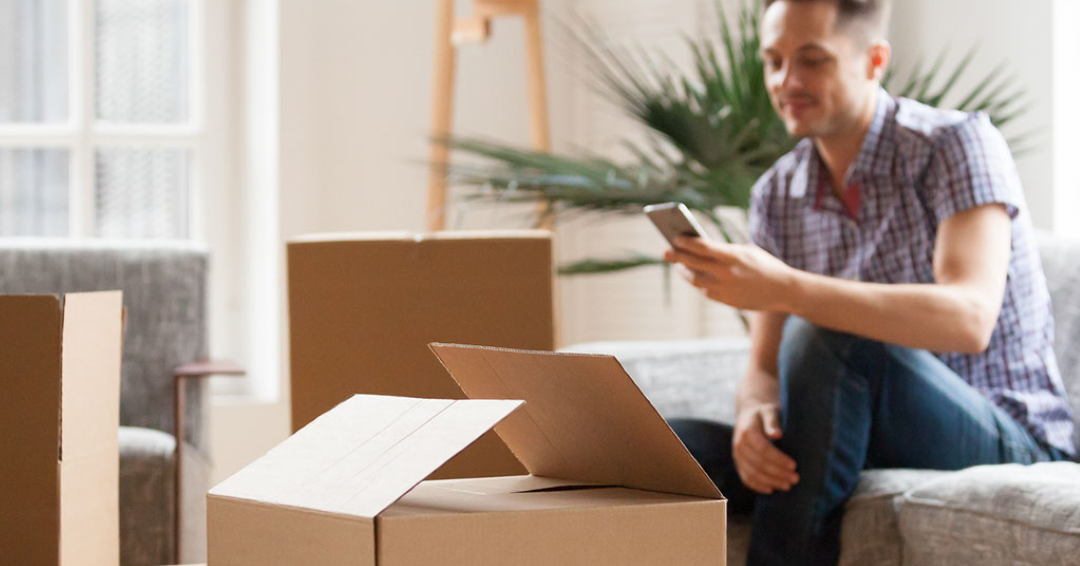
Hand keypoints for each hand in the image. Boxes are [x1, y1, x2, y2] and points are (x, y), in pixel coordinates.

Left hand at [663, 237, 795, 311]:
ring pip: (696, 280)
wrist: (785, 291)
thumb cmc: (766, 266)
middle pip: (695, 264)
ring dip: (684, 272)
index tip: (675, 237)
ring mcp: (726, 289)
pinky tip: (692, 276)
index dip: (687, 242)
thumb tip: (702, 248)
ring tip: (678, 265)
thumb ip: (727, 250)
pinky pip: (706, 291)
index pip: (704, 247)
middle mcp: (727, 273)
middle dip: (677, 257)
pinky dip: (697, 283)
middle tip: (665, 251)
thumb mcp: (749, 251)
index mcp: (734, 256)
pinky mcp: (727, 301)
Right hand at [732, 403, 799, 493]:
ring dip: (771, 481)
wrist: (749, 413)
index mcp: (747, 431)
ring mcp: (737, 455)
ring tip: (788, 485)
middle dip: (778, 473)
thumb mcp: (770, 411)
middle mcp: (739, 444)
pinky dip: (758, 486)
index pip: (763, 450)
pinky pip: (746, 478)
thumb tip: (777, 435)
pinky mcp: (738, 462)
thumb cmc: (764, 412)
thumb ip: (772, 421)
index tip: (794, 465)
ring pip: (753, 474)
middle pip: (759, 464)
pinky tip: (771, 489)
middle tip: (796, 478)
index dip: (779, 459)